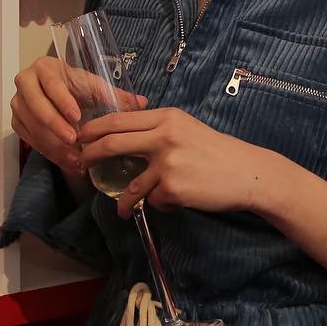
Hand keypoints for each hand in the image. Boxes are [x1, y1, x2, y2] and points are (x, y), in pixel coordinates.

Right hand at [11, 55, 147, 173]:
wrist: (57, 92)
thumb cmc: (76, 87)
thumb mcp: (94, 87)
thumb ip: (115, 94)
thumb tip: (142, 102)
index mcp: (45, 68)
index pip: (52, 84)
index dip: (63, 101)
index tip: (77, 117)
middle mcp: (25, 82)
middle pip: (37, 107)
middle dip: (56, 126)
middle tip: (74, 141)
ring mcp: (18, 103)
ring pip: (32, 126)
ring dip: (53, 144)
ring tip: (75, 158)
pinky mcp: (17, 121)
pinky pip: (30, 139)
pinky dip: (48, 151)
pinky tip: (66, 161)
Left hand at [78, 107, 275, 219]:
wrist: (246, 171)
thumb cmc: (215, 151)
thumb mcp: (185, 128)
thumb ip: (157, 129)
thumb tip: (123, 137)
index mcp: (166, 116)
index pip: (119, 119)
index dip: (95, 128)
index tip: (81, 136)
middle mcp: (164, 135)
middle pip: (113, 144)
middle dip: (91, 155)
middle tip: (80, 163)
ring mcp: (167, 162)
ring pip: (131, 184)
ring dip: (122, 200)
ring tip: (121, 208)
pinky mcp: (172, 187)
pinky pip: (153, 200)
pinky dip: (160, 204)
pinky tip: (177, 201)